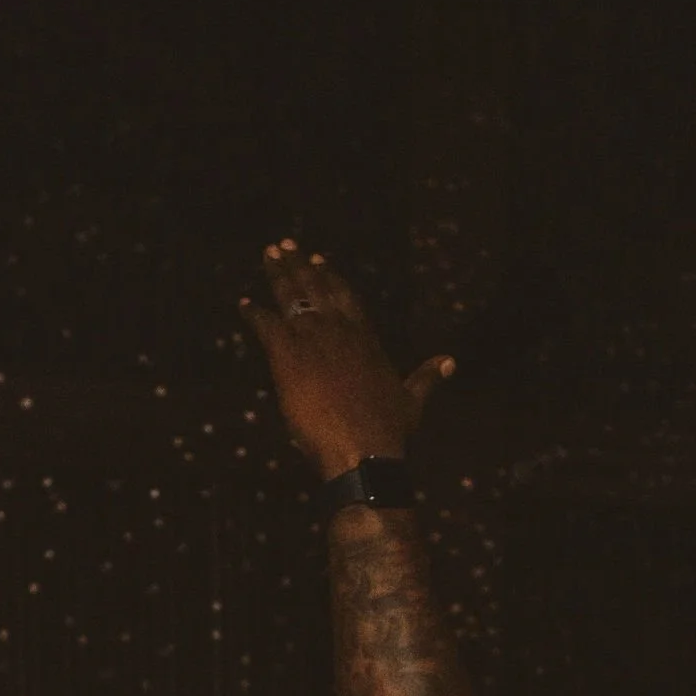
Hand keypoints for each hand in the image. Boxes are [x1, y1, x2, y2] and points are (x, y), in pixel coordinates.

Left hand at [241, 242, 452, 481]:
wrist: (363, 450)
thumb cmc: (389, 430)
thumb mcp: (413, 399)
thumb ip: (428, 377)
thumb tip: (451, 361)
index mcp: (366, 339)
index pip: (345, 297)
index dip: (330, 277)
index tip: (318, 258)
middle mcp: (339, 331)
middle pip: (316, 288)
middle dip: (299, 265)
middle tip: (283, 245)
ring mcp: (313, 340)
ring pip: (291, 298)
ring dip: (278, 276)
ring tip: (268, 255)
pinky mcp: (288, 357)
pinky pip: (266, 326)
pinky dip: (253, 314)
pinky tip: (244, 305)